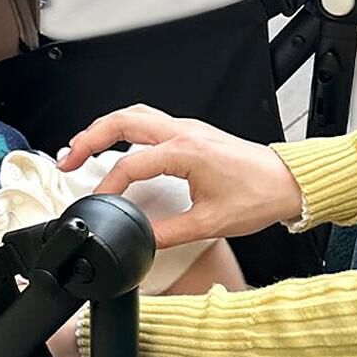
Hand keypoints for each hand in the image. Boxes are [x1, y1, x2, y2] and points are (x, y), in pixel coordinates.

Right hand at [60, 105, 303, 247]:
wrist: (288, 182)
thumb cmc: (260, 195)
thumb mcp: (210, 222)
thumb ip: (168, 233)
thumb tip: (141, 241)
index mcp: (185, 151)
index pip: (130, 164)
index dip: (108, 186)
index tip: (99, 205)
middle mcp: (184, 133)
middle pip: (122, 121)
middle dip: (89, 138)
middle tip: (68, 160)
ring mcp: (188, 129)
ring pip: (135, 115)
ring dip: (105, 129)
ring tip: (83, 149)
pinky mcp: (192, 134)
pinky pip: (149, 122)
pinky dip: (125, 131)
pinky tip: (118, 147)